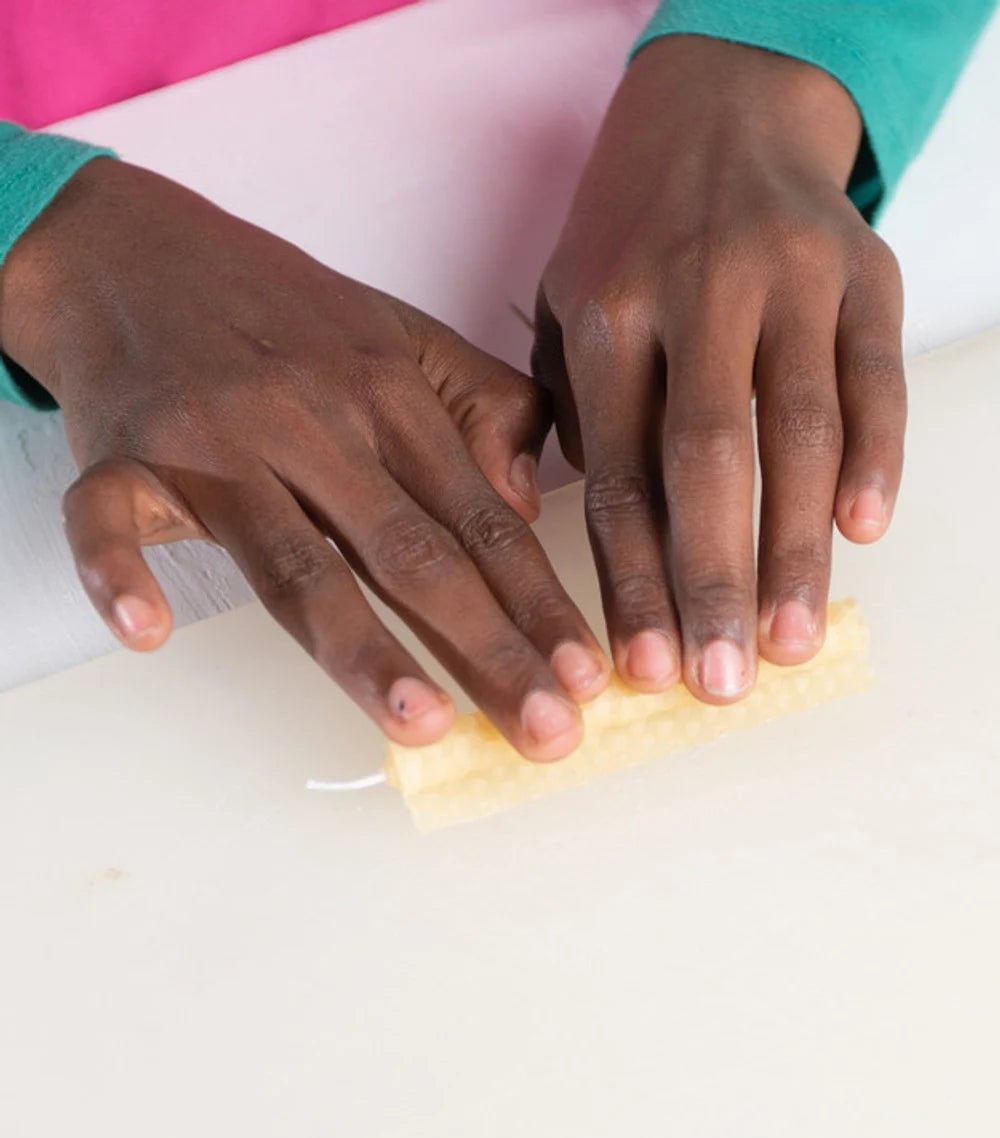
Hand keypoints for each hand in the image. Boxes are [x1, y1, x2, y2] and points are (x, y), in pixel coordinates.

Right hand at [0, 161, 608, 754]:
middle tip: (548, 730)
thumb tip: (530, 503)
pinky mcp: (122, 455)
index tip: (591, 677)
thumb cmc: (279, 315)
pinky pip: (110, 517)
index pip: (482, 521)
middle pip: (411, 556)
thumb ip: (484, 411)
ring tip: (421, 723)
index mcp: (390, 397)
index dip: (540, 605)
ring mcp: (215, 443)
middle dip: (488, 647)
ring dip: (360, 648)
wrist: (129, 245)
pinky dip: (118, 570)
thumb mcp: (401, 338)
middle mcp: (312, 424)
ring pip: (295, 561)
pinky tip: (148, 630)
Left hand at [532, 35, 905, 703]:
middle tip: (723, 680)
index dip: (635, 580)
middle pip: (711, 460)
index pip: (624, 472)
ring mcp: (789, 280)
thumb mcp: (568, 299)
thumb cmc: (638, 231)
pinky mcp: (865, 275)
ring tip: (791, 641)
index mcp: (610, 311)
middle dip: (715, 581)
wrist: (726, 101)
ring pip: (800, 430)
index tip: (646, 667)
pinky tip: (864, 533)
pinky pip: (877, 379)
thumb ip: (570, 413)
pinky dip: (876, 458)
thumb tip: (575, 540)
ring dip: (798, 549)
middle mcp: (699, 291)